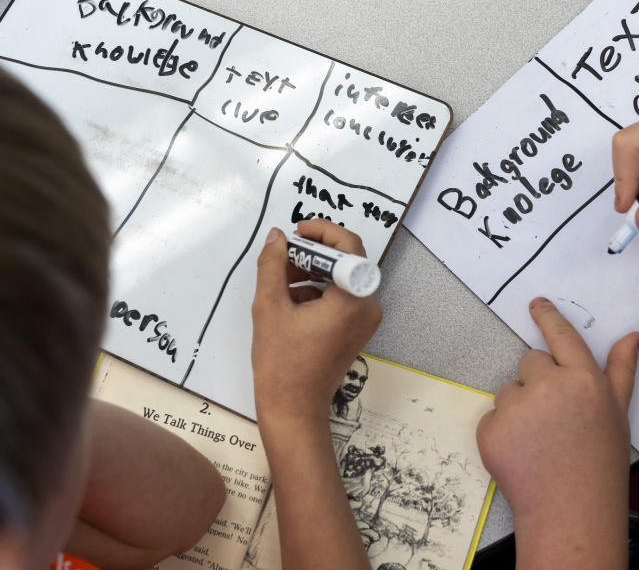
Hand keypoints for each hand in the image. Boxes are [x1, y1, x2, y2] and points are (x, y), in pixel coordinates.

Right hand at [250, 219, 381, 439]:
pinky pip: (340, 297)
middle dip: (313, 253)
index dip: (322, 231)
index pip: (348, 246)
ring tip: (279, 280)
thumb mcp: (270, 306)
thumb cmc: (282, 362)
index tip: (296, 230)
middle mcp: (368, 306)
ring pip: (342, 278)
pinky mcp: (356, 329)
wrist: (293, 408)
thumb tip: (277, 236)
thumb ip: (273, 265)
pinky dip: (317, 290)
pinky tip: (288, 300)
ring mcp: (365, 319)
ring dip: (312, 271)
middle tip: (282, 256)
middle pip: (347, 261)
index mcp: (354, 298)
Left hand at [477, 298, 638, 568]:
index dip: (547, 316)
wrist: (571, 511)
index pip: (561, 335)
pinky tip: (523, 452)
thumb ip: (621, 370)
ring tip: (540, 439)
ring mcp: (516, 407)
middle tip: (553, 415)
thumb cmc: (600, 463)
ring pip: (509, 389)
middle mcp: (549, 385)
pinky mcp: (491, 428)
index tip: (536, 303)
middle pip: (529, 361)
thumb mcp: (618, 413)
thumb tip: (632, 335)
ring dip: (519, 407)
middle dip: (537, 380)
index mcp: (583, 379)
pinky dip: (503, 431)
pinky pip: (493, 416)